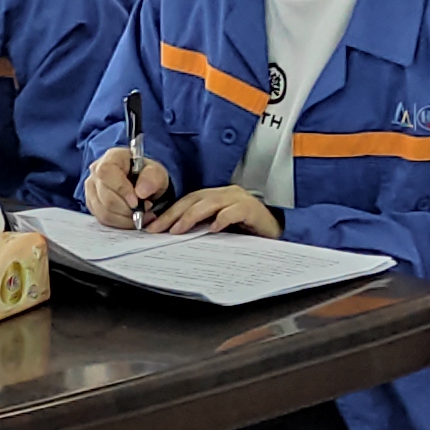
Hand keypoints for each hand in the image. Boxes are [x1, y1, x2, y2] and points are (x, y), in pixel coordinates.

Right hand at [87, 147, 171, 228]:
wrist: (143, 186)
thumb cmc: (148, 176)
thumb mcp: (157, 173)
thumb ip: (152, 178)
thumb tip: (141, 192)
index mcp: (112, 157)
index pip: (107, 172)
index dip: (121, 189)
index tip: (136, 202)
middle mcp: (96, 171)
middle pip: (105, 196)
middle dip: (127, 209)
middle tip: (145, 210)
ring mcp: (91, 188)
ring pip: (104, 211)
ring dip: (125, 218)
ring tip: (141, 215)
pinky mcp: (92, 204)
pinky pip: (103, 219)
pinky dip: (120, 223)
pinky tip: (132, 218)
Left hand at [151, 186, 281, 237]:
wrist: (276, 233)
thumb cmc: (247, 231)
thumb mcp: (219, 229)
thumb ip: (201, 227)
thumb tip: (174, 235)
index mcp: (216, 196)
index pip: (187, 201)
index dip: (169, 212)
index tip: (152, 226)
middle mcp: (226, 194)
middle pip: (194, 200)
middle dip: (174, 215)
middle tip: (158, 229)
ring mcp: (239, 199)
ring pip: (210, 203)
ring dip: (191, 216)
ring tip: (178, 230)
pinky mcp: (252, 209)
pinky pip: (234, 212)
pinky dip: (222, 219)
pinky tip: (212, 229)